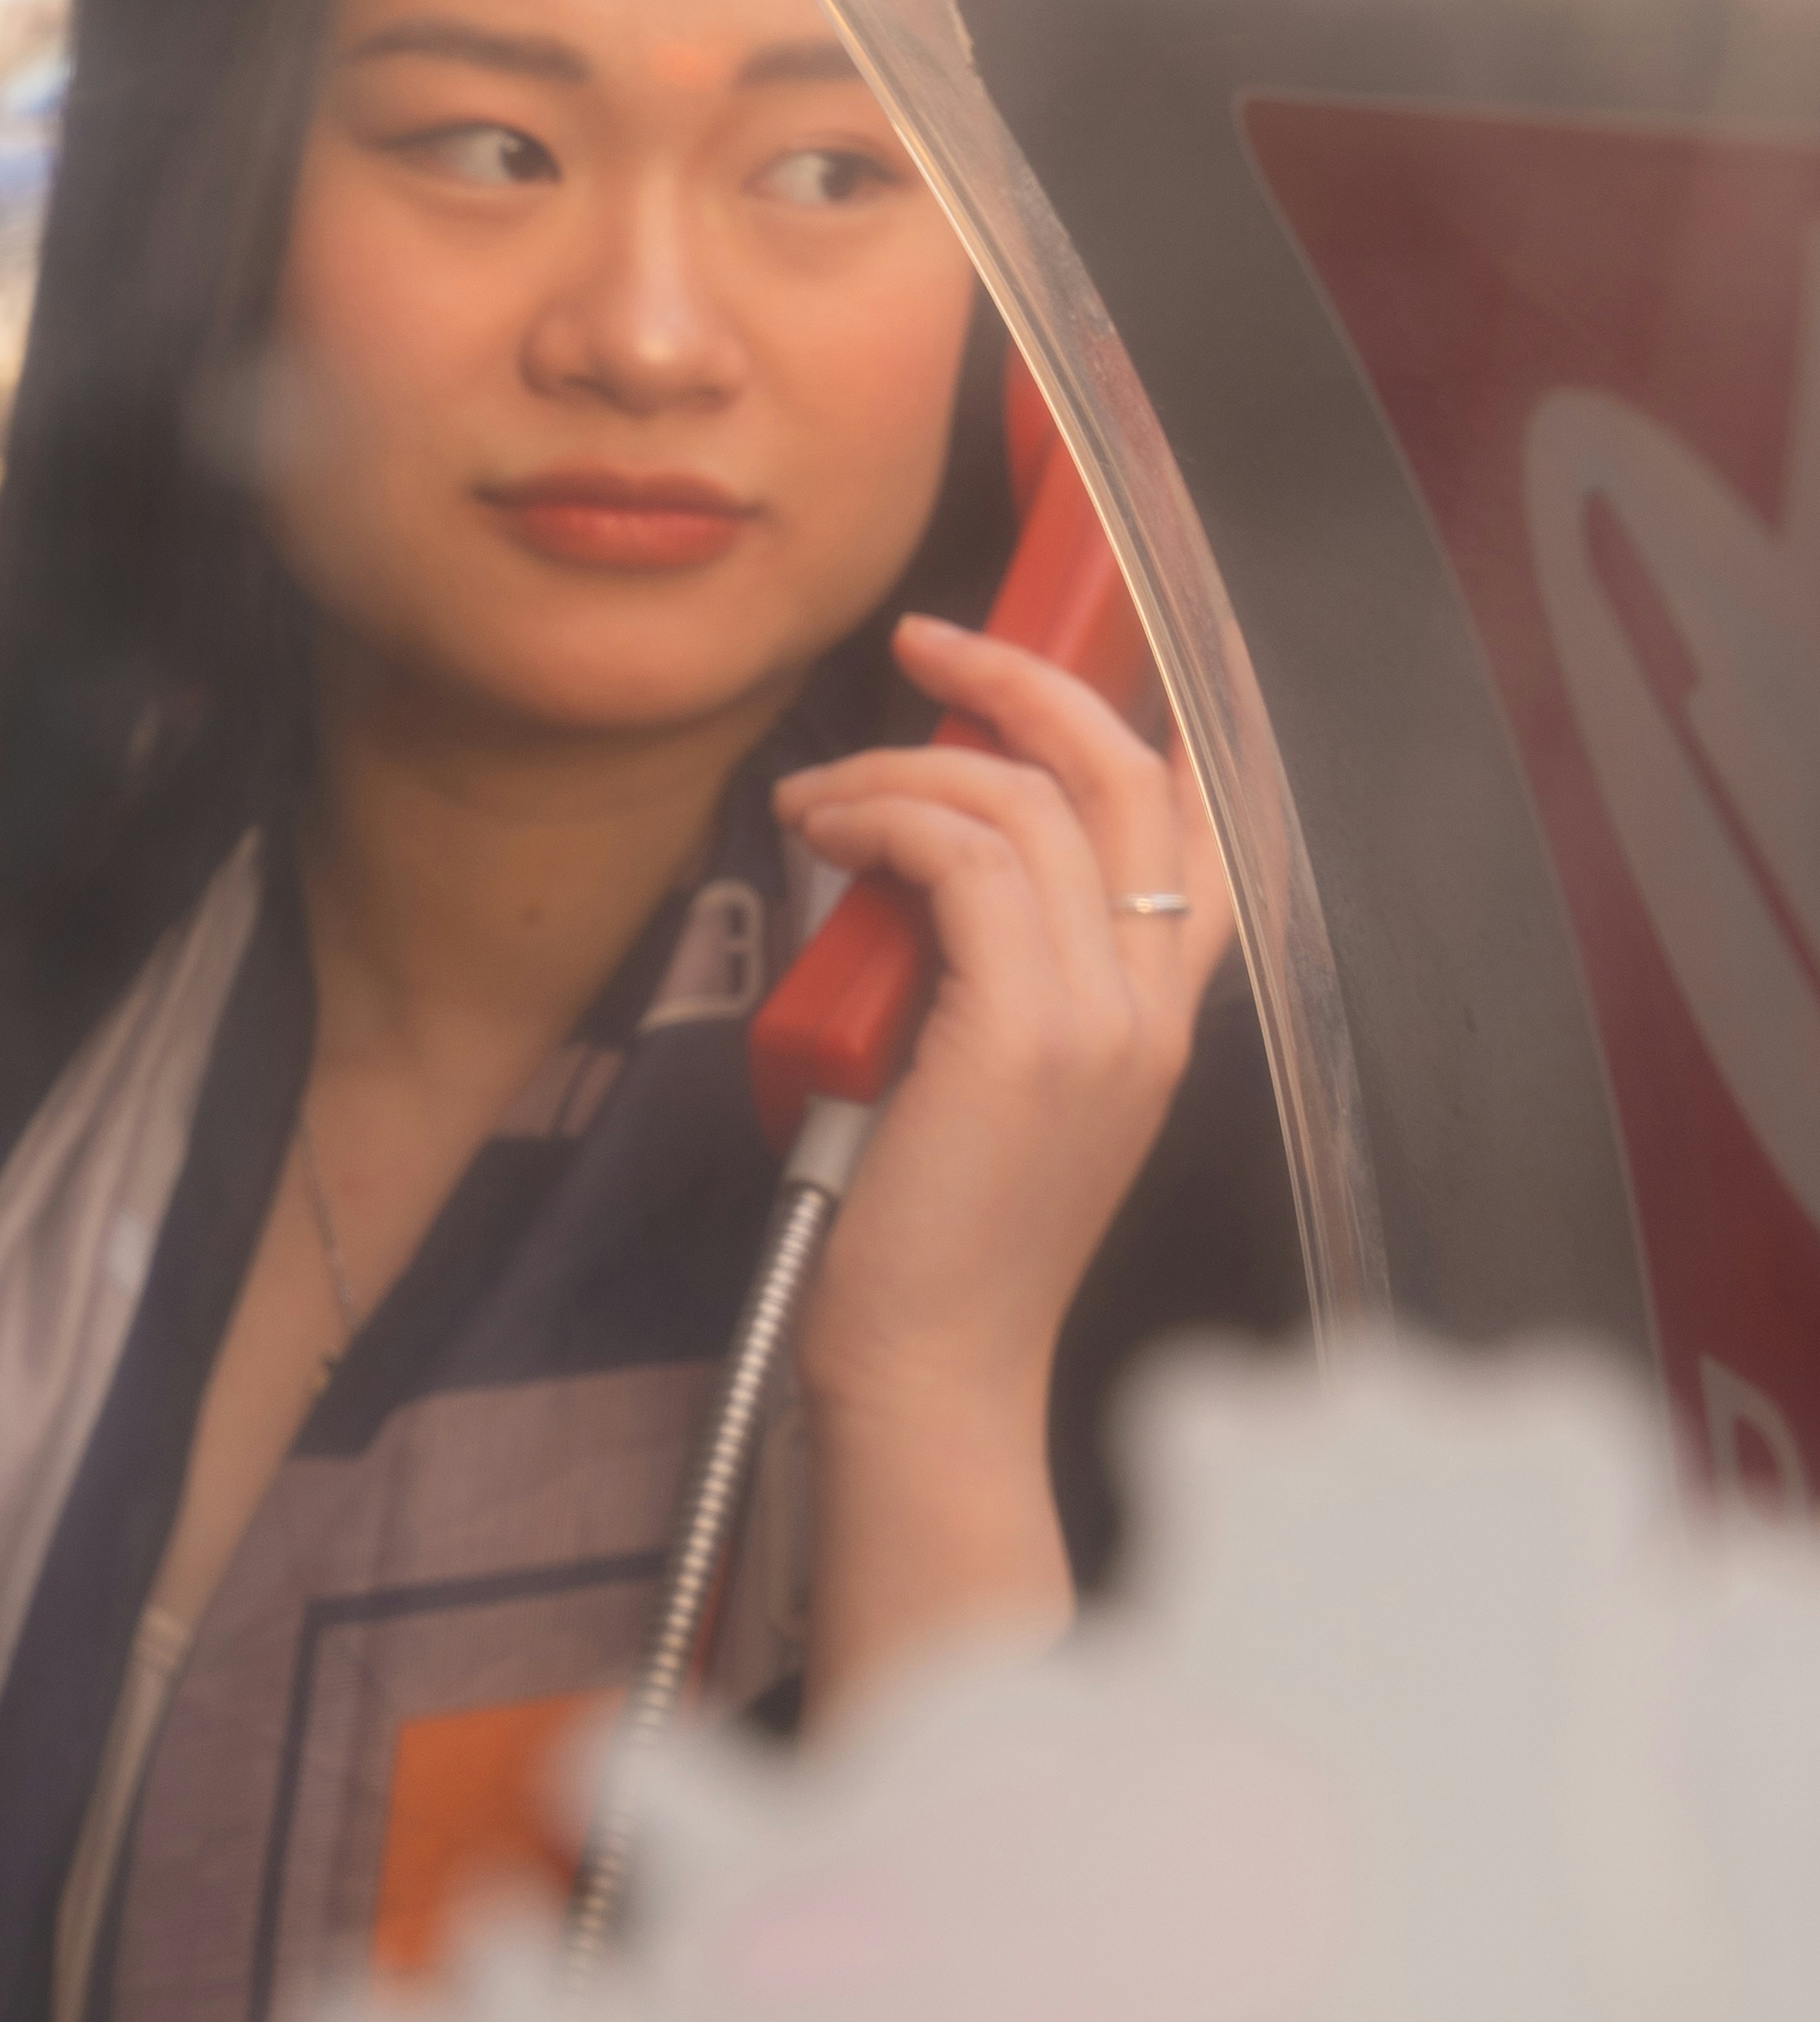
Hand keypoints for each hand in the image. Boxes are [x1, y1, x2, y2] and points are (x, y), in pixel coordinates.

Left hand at [772, 612, 1233, 1691]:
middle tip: (927, 643)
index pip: (1198, 828)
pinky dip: (886, 816)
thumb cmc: (933, 1241)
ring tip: (823, 797)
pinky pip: (962, 857)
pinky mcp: (1020, 1036)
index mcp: (1159, 1019)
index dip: (1132, 720)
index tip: (1028, 664)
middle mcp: (1152, 1008)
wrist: (931, 1378)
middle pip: (1128, 774)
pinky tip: (828, 834)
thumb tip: (925, 853)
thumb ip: (993, 974)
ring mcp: (1099, 1020)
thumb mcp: (990, 1084)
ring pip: (1027, 803)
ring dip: (909, 764)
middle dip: (1026, 679)